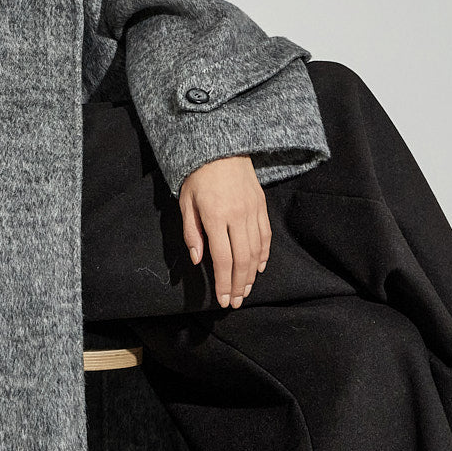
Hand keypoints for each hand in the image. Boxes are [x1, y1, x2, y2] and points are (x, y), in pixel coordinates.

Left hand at [179, 155, 271, 307]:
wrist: (221, 148)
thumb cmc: (198, 176)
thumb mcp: (186, 203)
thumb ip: (192, 233)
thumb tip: (198, 259)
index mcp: (215, 217)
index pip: (222, 259)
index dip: (223, 283)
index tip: (223, 300)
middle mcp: (237, 216)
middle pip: (241, 260)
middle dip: (239, 285)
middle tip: (235, 302)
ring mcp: (252, 211)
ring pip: (255, 251)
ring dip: (251, 274)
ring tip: (245, 290)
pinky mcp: (261, 206)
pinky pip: (265, 235)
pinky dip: (263, 254)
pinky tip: (258, 268)